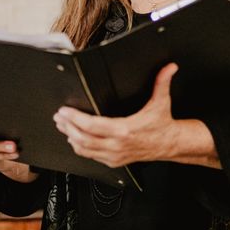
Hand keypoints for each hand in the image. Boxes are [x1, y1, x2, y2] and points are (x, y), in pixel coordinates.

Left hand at [54, 63, 219, 168]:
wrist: (169, 144)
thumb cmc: (162, 124)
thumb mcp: (162, 102)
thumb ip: (162, 82)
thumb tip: (169, 67)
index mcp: (124, 129)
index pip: (92, 125)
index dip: (75, 118)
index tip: (65, 111)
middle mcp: (117, 144)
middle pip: (82, 138)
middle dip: (68, 126)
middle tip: (59, 117)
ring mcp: (114, 155)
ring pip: (84, 149)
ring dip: (71, 137)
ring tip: (63, 126)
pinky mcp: (113, 161)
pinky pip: (91, 156)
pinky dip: (80, 147)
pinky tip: (75, 139)